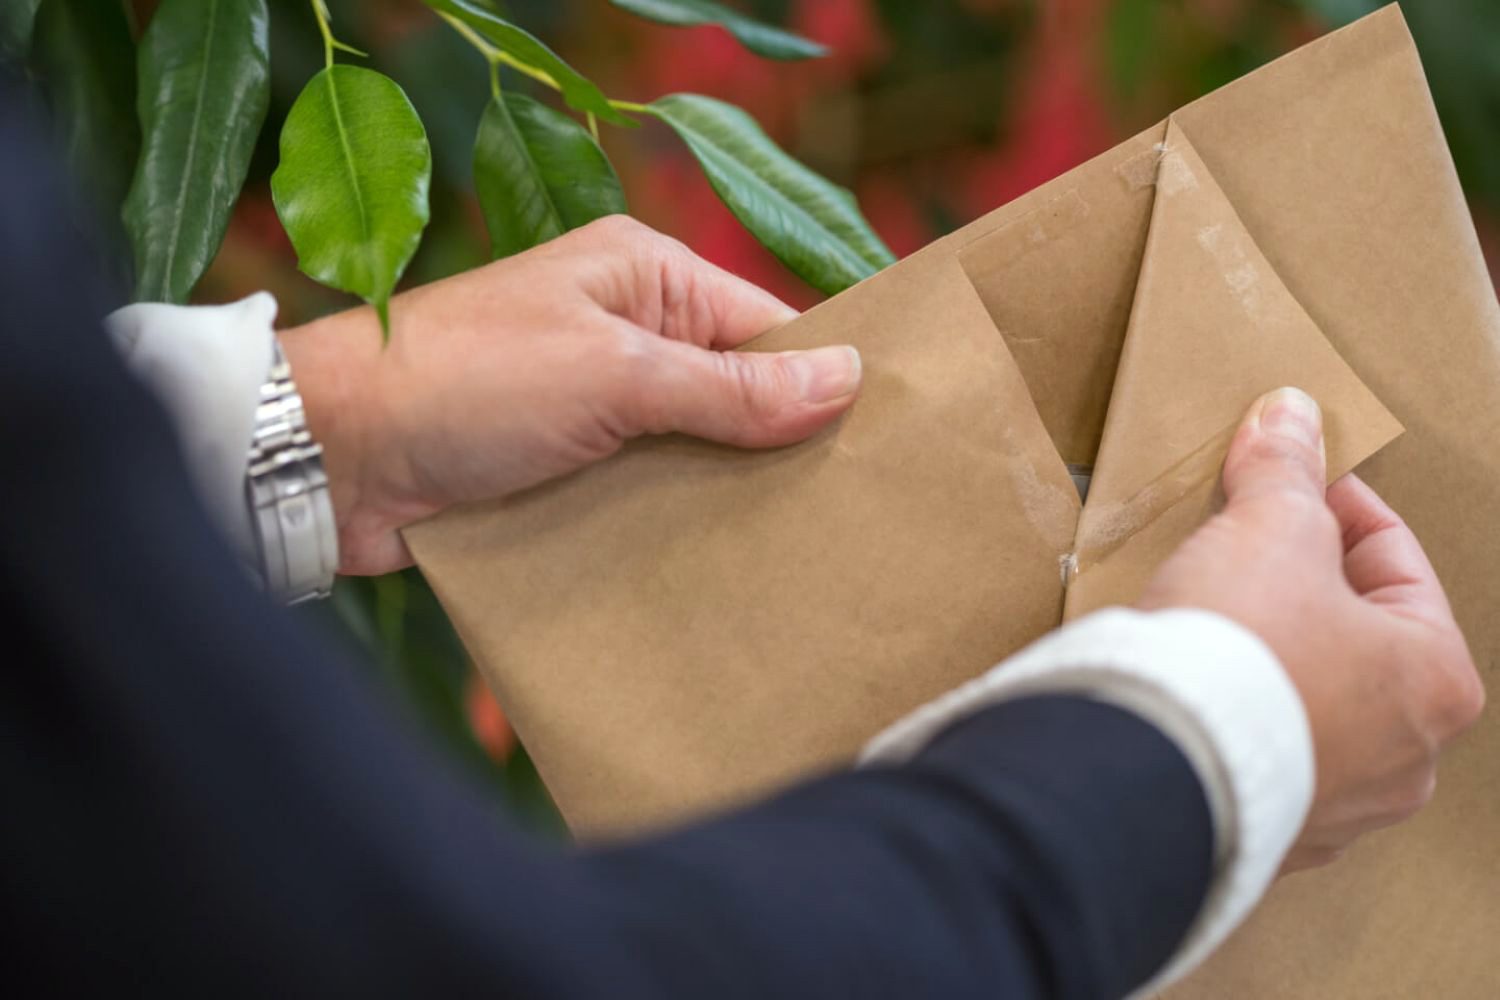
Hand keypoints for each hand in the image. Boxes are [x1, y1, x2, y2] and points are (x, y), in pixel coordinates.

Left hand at [279, 216, 861, 575]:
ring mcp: (592, 410)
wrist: (329, 457)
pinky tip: (718, 574)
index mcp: (641, 278)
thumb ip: (728, 386)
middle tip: (844, 516)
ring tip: (798, 557)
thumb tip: (846, 377)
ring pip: (692, 457)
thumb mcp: (612, 373)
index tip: (878, 444)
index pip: (763, 326)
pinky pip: (642, 500)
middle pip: (733, 396)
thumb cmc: (464, 381)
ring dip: (723, 502)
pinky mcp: (563, 473)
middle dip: (777, 452)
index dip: (819, 382)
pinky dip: (671, 532)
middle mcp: (622, 337)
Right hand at [1137, 388, 1483, 870]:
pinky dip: (1238, 716)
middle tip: (1248, 543)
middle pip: (1359, 639)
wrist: (1153, 761)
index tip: (1293, 482)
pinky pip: (1260, 755)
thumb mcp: (1267, 529)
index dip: (1339, 506)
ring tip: (1215, 615)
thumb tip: (1290, 415)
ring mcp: (1336, 807)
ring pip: (1313, 703)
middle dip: (1305, 586)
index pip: (1396, 564)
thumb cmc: (1241, 650)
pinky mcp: (1266, 833)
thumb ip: (1285, 471)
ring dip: (1276, 657)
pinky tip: (1198, 685)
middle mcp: (1406, 759)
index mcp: (1437, 682)